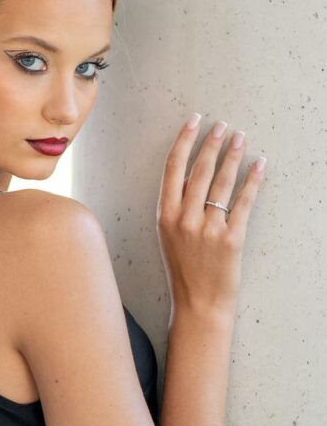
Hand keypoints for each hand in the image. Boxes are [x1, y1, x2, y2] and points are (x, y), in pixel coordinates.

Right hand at [156, 115, 266, 316]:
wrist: (199, 303)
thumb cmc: (183, 269)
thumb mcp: (168, 235)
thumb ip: (177, 206)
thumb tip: (192, 173)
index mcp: (165, 216)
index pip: (173, 168)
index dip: (184, 141)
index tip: (194, 122)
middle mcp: (185, 219)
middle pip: (199, 171)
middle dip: (212, 144)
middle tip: (222, 126)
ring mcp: (209, 229)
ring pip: (223, 183)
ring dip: (233, 156)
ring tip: (240, 139)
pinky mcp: (231, 239)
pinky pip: (244, 203)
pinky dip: (253, 181)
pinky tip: (259, 166)